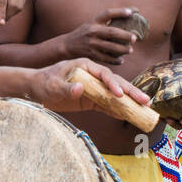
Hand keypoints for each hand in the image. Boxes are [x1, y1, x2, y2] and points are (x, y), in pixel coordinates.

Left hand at [0, 0, 28, 25]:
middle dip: (7, 16)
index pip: (2, 1)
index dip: (1, 13)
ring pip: (19, 6)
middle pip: (13, 5)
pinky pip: (22, 5)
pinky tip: (8, 5)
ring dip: (11, 14)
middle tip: (1, 23)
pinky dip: (15, 10)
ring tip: (2, 13)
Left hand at [30, 57, 151, 112]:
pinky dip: (116, 110)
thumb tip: (80, 89)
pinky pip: (106, 106)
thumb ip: (66, 87)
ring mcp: (93, 88)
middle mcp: (93, 75)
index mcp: (85, 66)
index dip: (113, 83)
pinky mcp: (91, 99)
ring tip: (144, 107)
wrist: (35, 90)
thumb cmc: (43, 83)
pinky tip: (128, 116)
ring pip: (114, 94)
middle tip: (145, 101)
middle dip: (130, 92)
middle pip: (115, 82)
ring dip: (129, 101)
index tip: (119, 94)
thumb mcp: (52, 85)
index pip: (104, 74)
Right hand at [58, 8, 138, 64]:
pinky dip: (114, 60)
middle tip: (135, 38)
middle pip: (112, 32)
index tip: (132, 12)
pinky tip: (121, 60)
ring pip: (110, 47)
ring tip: (130, 50)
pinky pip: (105, 58)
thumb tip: (129, 15)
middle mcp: (92, 31)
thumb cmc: (84, 33)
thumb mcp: (92, 23)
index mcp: (94, 21)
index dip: (120, 12)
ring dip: (122, 49)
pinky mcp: (90, 54)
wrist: (67, 45)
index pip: (108, 13)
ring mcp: (91, 43)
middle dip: (125, 35)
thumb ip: (106, 21)